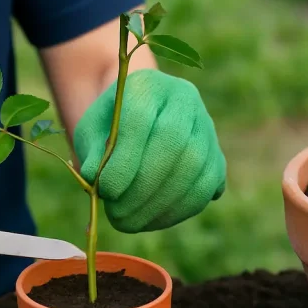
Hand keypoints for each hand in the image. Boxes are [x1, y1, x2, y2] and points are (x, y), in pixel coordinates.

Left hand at [74, 69, 225, 232]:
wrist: (137, 116)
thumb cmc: (108, 127)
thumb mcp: (90, 133)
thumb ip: (92, 154)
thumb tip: (97, 184)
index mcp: (147, 84)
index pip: (140, 120)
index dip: (124, 162)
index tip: (105, 192)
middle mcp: (184, 98)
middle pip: (173, 145)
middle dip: (143, 189)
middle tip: (118, 217)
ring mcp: (206, 126)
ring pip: (194, 168)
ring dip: (161, 204)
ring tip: (131, 222)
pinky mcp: (217, 154)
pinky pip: (207, 185)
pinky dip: (180, 209)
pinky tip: (153, 219)